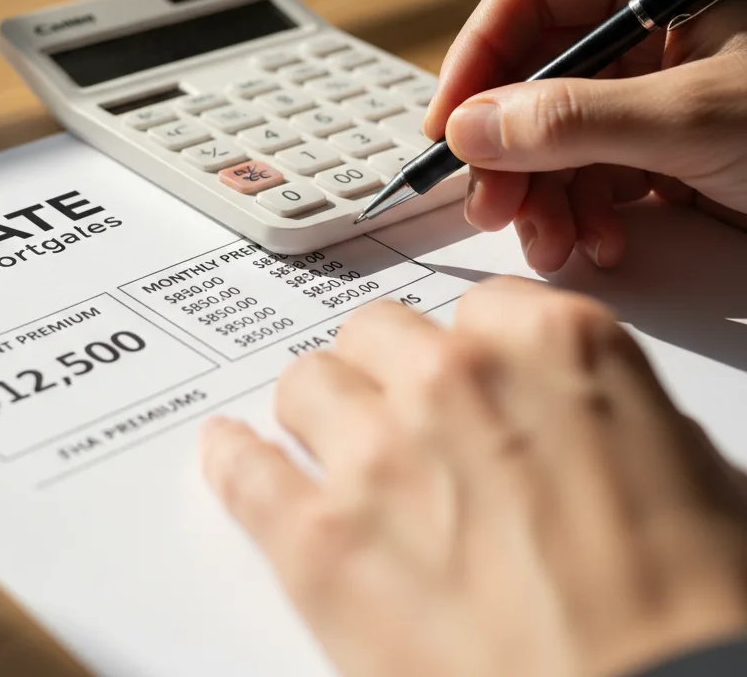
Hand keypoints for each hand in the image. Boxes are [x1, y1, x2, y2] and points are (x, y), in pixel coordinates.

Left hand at [201, 282, 746, 676]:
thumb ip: (591, 411)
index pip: (479, 307)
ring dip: (323, 414)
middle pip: (378, 333)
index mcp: (552, 345)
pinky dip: (235, 460)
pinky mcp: (319, 541)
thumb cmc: (693, 619)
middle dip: (389, 371)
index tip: (466, 374)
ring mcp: (377, 454)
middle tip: (401, 412)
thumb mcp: (684, 473)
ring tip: (333, 447)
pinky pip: (245, 469)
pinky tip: (232, 454)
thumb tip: (556, 416)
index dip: (473, 351)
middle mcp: (455, 379)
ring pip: (308, 383)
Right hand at [424, 0, 746, 271]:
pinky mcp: (666, 145)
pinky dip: (583, 212)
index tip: (450, 126)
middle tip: (491, 203)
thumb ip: (573, 120)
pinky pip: (593, 171)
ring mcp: (656, 90)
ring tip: (548, 240)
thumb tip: (471, 128)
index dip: (476, 57)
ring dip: (541, 192)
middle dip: (509, 147)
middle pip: (533, 73)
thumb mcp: (695, 118)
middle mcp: (651, 27)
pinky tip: (596, 242)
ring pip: (556, 132)